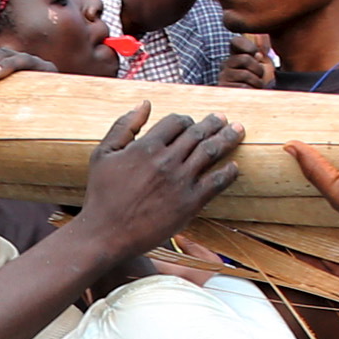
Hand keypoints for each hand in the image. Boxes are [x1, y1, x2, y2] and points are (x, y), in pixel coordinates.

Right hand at [71, 104, 244, 261]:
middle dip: (214, 123)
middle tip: (224, 119)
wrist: (105, 234)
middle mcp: (167, 160)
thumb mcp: (102, 155)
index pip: (176, 121)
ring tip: (237, 131)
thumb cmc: (101, 196)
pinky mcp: (190, 203)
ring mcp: (181, 181)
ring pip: (211, 151)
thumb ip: (124, 126)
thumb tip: (145, 104)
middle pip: (198, 133)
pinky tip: (234, 166)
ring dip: (227, 138)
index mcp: (146, 146)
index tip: (190, 123)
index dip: (185, 120)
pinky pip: (217, 182)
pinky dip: (228, 172)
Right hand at [219, 33, 273, 88]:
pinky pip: (242, 87)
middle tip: (260, 76)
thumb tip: (257, 55)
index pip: (236, 41)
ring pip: (245, 74)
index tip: (257, 54)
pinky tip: (251, 92)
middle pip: (245, 59)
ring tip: (257, 85)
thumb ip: (260, 54)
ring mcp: (223, 76)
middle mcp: (226, 63)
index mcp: (235, 54)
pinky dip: (251, 90)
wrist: (255, 98)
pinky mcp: (224, 89)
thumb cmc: (260, 79)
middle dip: (258, 68)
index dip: (248, 46)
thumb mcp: (263, 63)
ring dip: (257, 81)